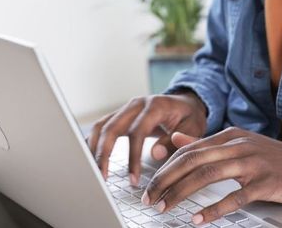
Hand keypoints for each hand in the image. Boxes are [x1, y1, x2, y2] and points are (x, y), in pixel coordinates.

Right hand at [87, 92, 206, 182]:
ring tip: (94, 172)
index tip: (133, 178)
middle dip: (104, 154)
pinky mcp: (120, 115)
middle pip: (112, 127)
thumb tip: (156, 154)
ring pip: (102, 126)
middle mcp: (136, 104)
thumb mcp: (191, 128)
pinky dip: (93, 142)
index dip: (133, 156)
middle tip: (102, 177)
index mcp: (155, 106)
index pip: (137, 132)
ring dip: (95, 149)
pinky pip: (101, 127)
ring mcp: (126, 108)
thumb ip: (175, 141)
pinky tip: (90, 158)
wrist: (185, 103)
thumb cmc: (189, 117)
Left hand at [141, 127, 281, 224]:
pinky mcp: (265, 182)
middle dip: (166, 180)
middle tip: (150, 198)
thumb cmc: (276, 160)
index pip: (188, 149)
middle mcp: (238, 145)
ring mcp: (252, 162)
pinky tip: (199, 220)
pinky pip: (235, 196)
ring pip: (208, 175)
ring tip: (165, 207)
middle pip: (193, 160)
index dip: (166, 168)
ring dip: (182, 193)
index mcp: (230, 136)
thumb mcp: (240, 145)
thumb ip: (207, 143)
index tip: (151, 185)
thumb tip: (177, 138)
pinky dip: (214, 209)